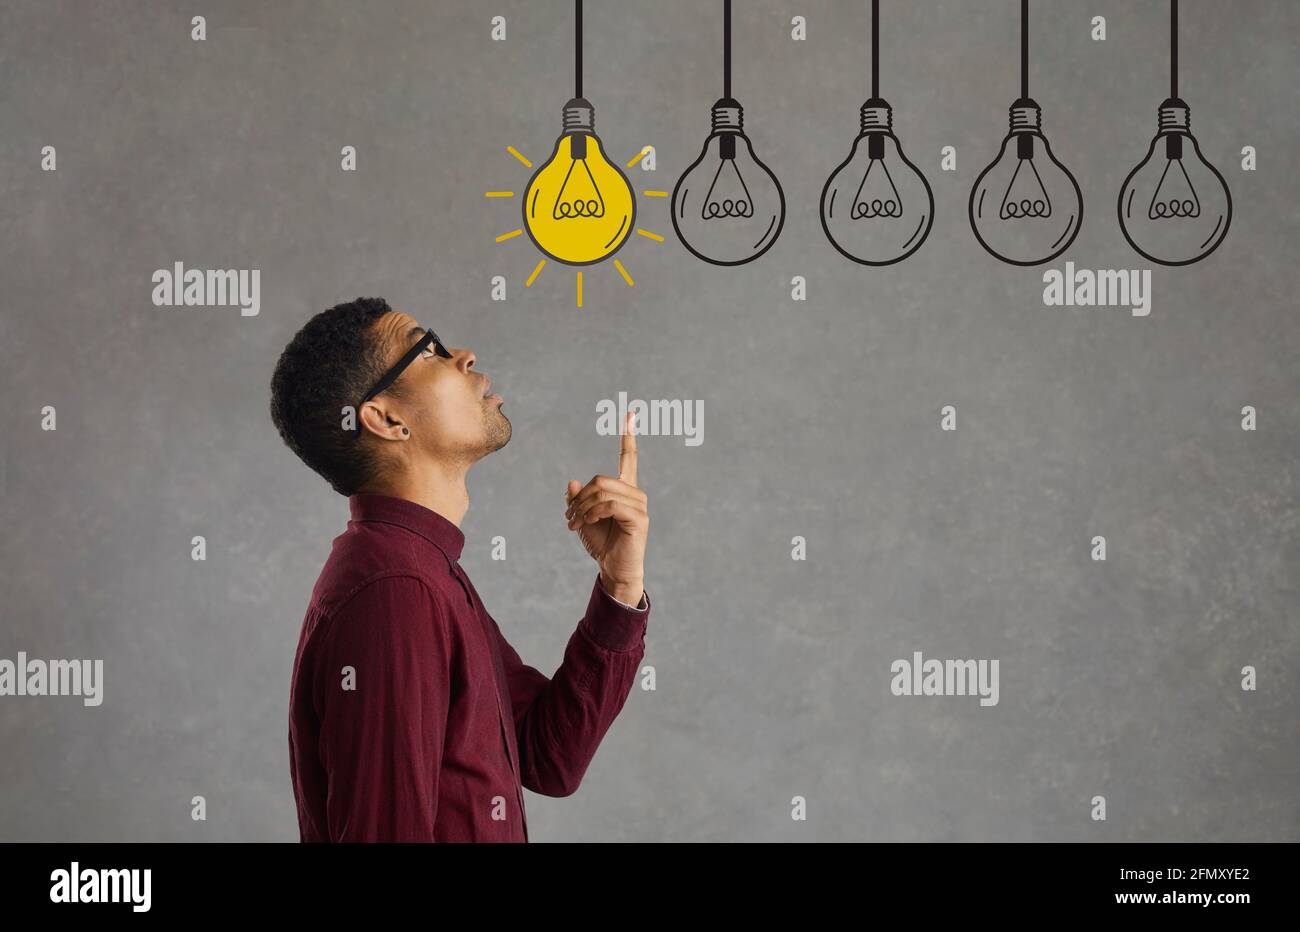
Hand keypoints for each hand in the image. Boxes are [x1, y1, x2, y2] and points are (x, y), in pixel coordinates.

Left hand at [565, 410, 647, 605]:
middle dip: (580, 498)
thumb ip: (578, 500)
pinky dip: (592, 513)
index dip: (628, 436)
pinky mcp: (639, 518)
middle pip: (601, 479)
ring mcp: (639, 505)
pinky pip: (610, 505)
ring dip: (582, 508)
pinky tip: (586, 524)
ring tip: (575, 524)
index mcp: (624, 490)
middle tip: (569, 518)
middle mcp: (635, 493)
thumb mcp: (583, 519)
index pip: (628, 458)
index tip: (630, 413)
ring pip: (603, 491)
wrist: (614, 569)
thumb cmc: (601, 544)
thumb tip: (572, 483)